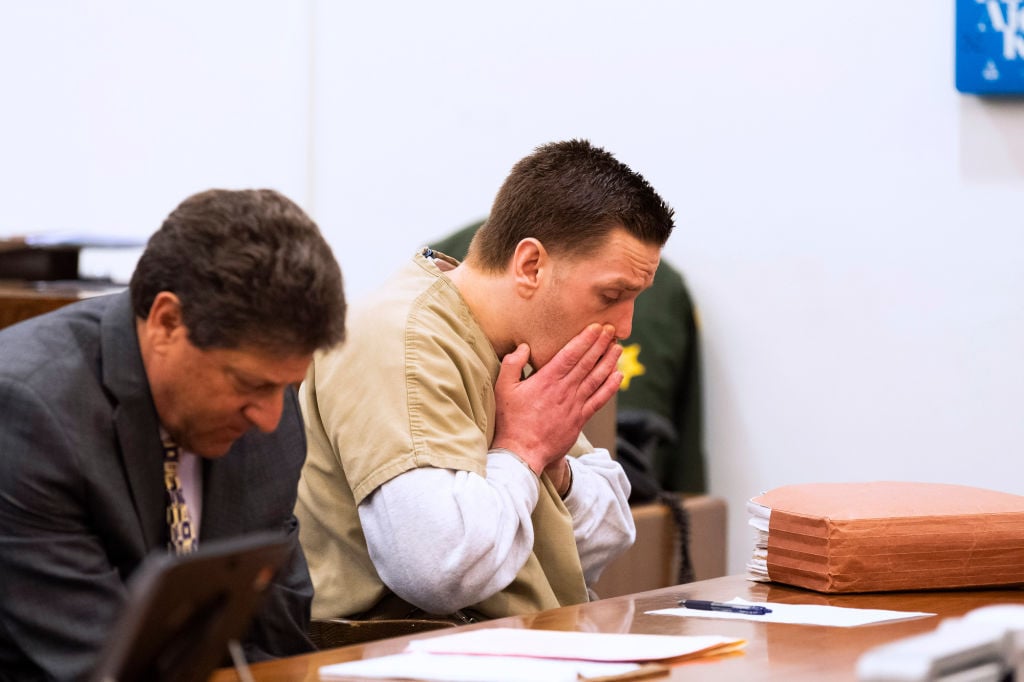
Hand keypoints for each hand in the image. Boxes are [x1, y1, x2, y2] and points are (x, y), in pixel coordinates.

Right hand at [491, 323, 622, 474]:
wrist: (521, 453)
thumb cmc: (510, 421)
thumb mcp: (503, 389)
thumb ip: (512, 364)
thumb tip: (524, 347)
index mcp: (546, 380)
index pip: (571, 354)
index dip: (585, 339)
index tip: (596, 328)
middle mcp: (564, 390)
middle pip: (587, 363)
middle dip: (601, 344)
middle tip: (612, 330)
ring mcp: (574, 405)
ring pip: (596, 379)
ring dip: (609, 362)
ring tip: (618, 348)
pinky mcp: (580, 420)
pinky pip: (599, 400)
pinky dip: (610, 387)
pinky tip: (618, 376)